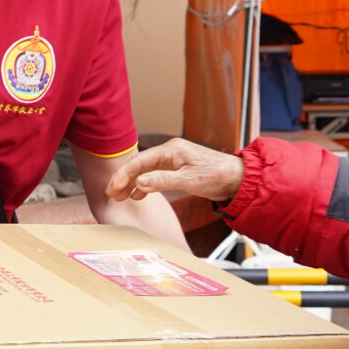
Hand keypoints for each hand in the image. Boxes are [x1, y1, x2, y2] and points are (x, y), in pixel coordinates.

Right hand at [106, 139, 245, 203]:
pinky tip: (138, 195)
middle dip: (123, 179)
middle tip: (112, 194)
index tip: (113, 188)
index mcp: (170, 150)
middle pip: (139, 165)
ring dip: (132, 183)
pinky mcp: (177, 169)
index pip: (139, 161)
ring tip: (121, 197)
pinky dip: (144, 185)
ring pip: (145, 171)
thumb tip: (139, 182)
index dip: (123, 175)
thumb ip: (162, 180)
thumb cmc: (215, 175)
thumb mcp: (188, 180)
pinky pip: (154, 176)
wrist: (236, 178)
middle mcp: (169, 153)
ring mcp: (172, 161)